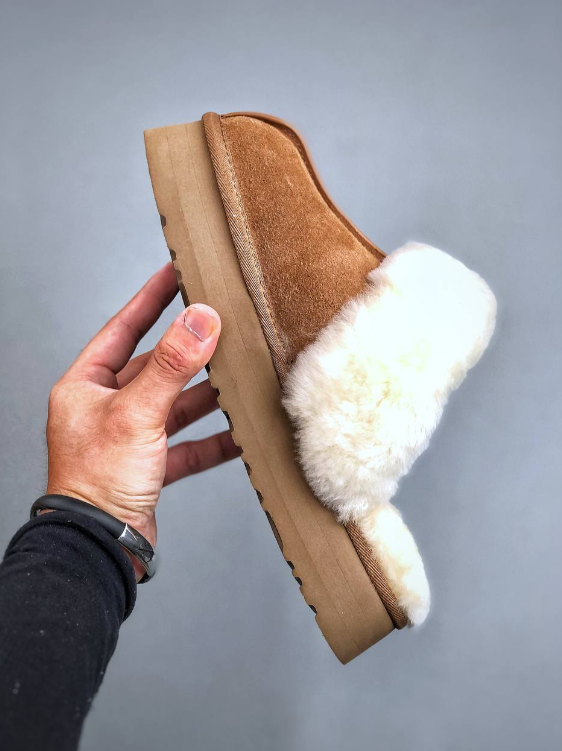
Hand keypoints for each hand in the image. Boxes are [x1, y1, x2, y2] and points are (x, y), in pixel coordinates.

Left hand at [45, 263, 238, 574]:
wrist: (99, 547)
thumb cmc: (97, 481)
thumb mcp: (137, 414)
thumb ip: (172, 366)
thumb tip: (201, 320)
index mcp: (87, 386)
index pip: (123, 328)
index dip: (151, 299)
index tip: (176, 272)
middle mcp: (106, 408)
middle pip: (156, 368)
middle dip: (191, 352)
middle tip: (223, 326)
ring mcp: (130, 438)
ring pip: (176, 406)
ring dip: (207, 396)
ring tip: (241, 378)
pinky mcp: (150, 466)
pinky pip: (188, 445)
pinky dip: (214, 439)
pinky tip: (241, 434)